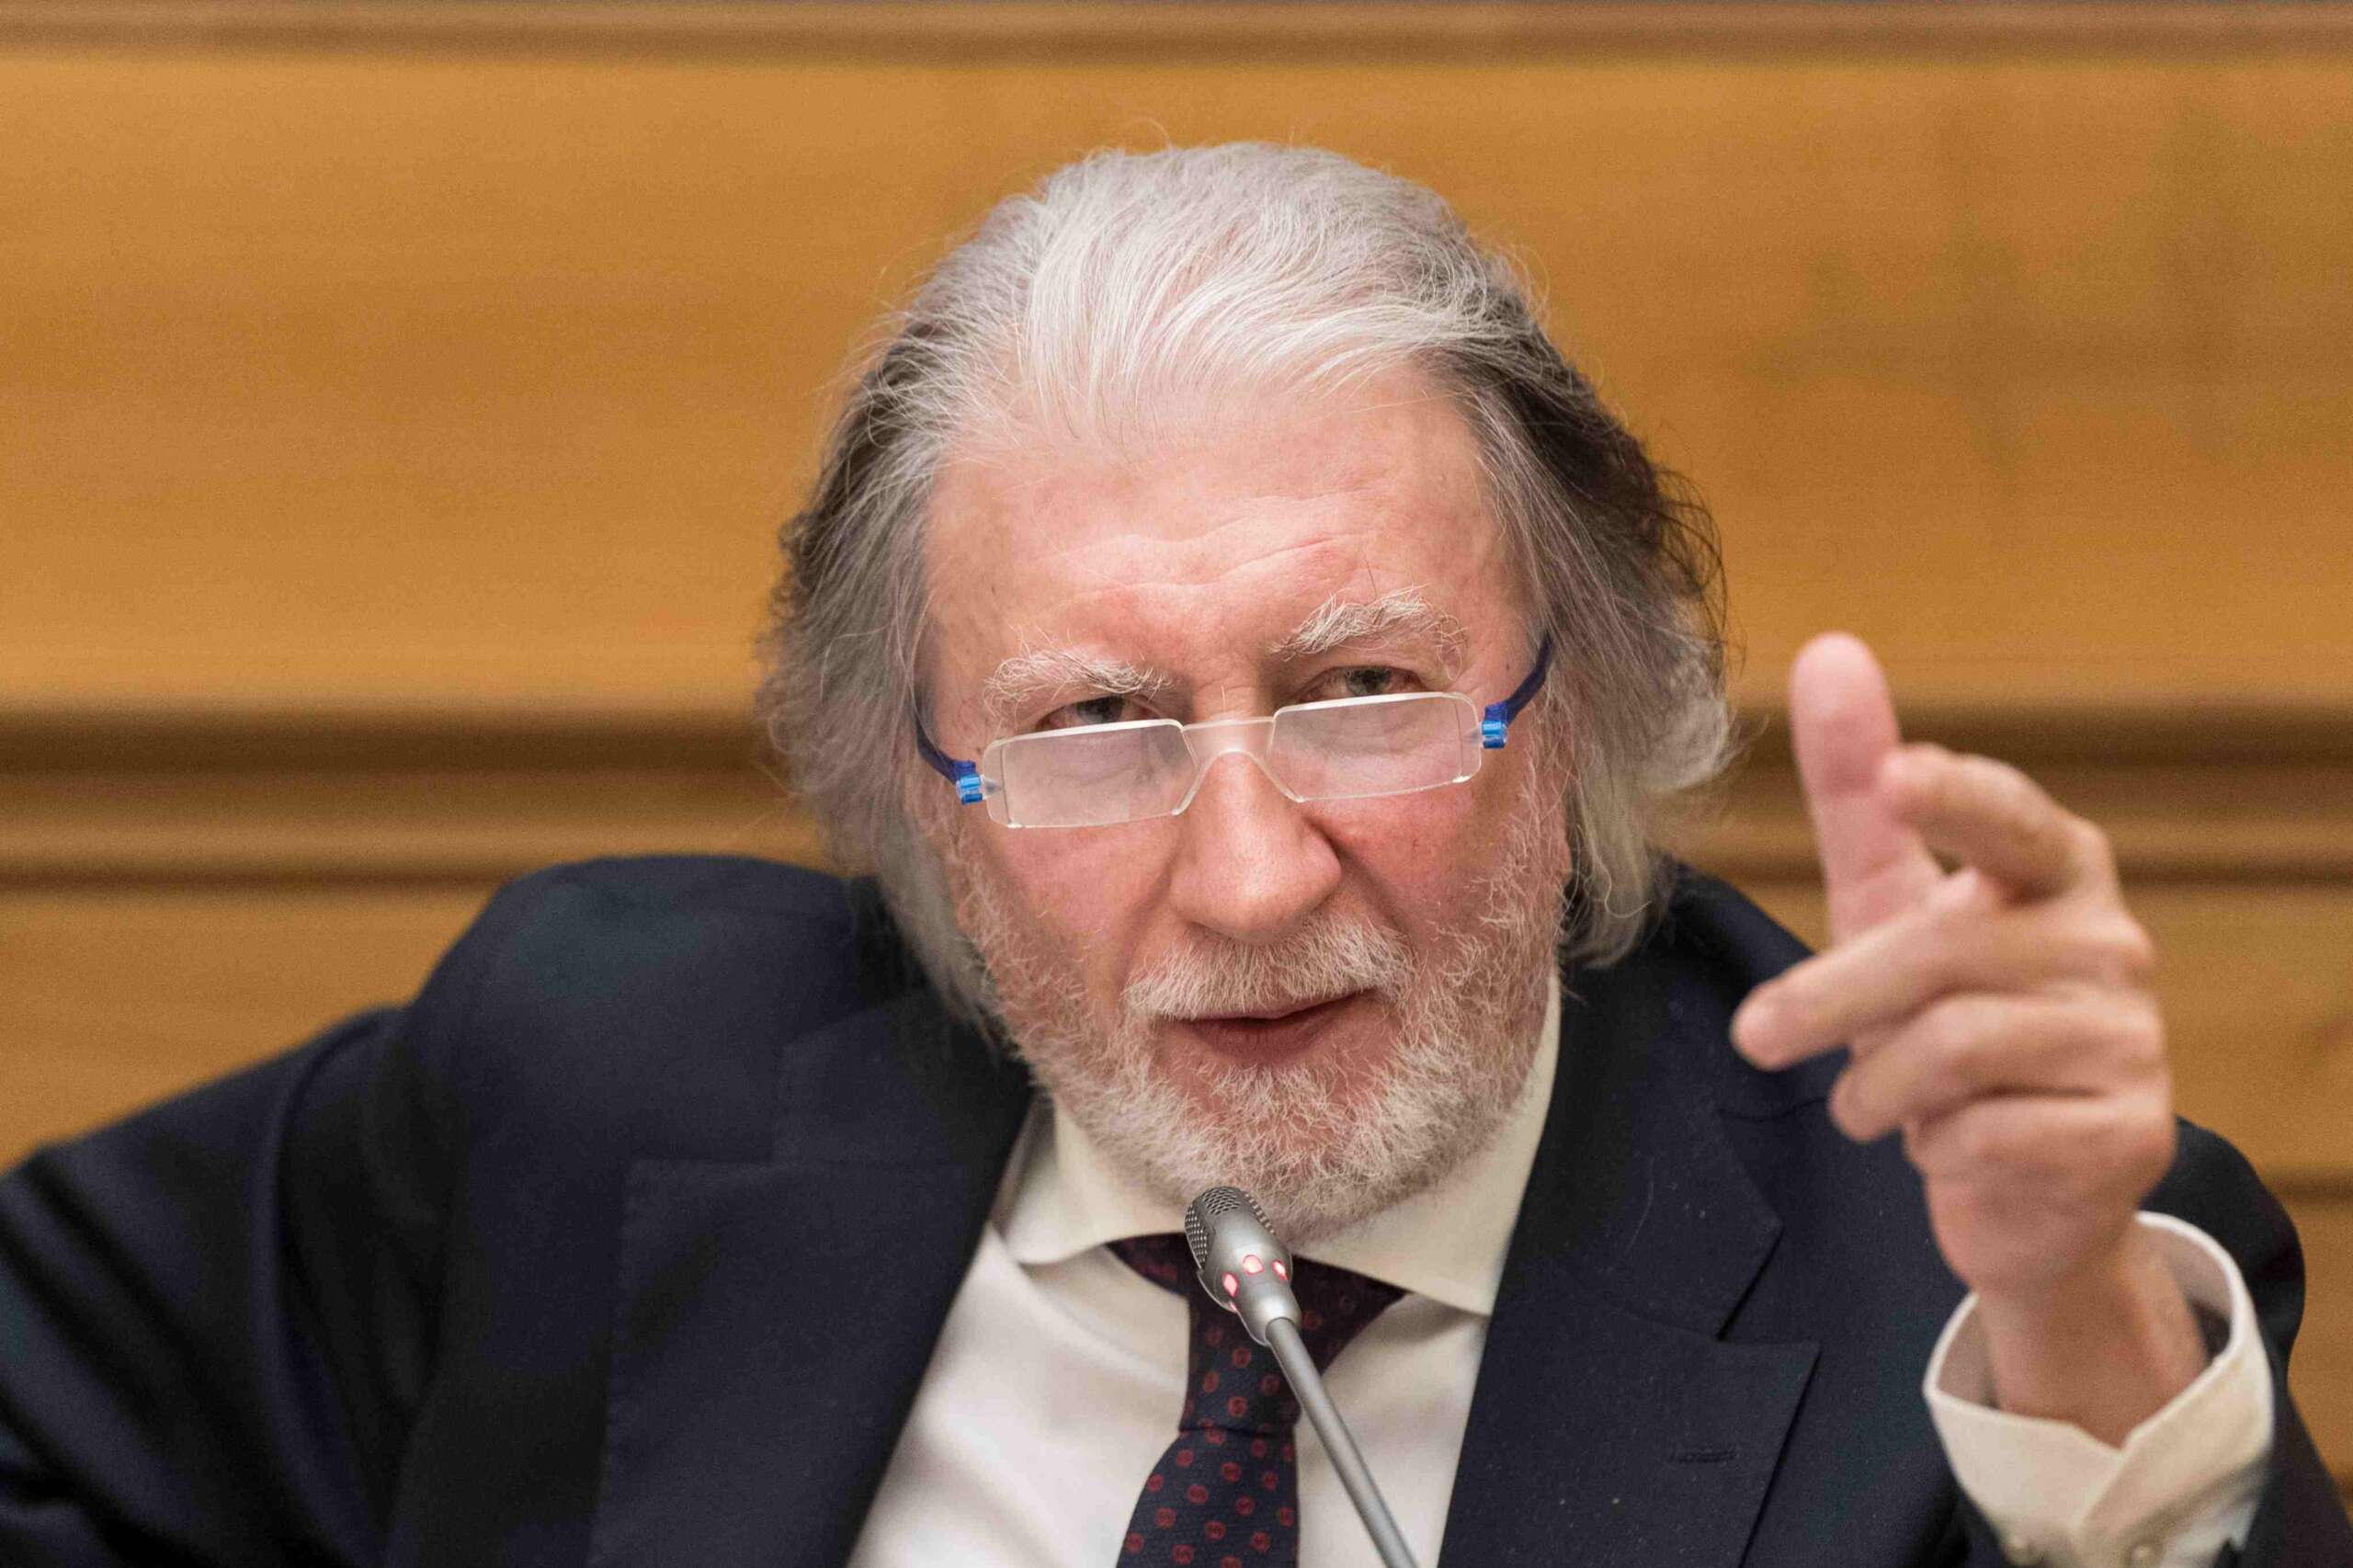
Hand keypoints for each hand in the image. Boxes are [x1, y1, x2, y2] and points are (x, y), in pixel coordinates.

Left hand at [1731, 633, 2204, 1441]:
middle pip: (1940, 952)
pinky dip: (1938, 1148)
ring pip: (1956, 1049)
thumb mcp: (1887, 900)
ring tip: (1870, 1104)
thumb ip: (1857, 790)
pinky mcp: (2131, 1135)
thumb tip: (1829, 649)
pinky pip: (1992, 1135)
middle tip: (1755, 1037)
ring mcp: (2133, 1038)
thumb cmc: (1944, 1013)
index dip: (1955, 797)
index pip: (2009, 819)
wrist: (2023, 1182)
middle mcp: (2110, 941)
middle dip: (1830, 1001)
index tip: (1899, 775)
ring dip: (1879, 1089)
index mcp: (2054, 869)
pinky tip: (1948, 1146)